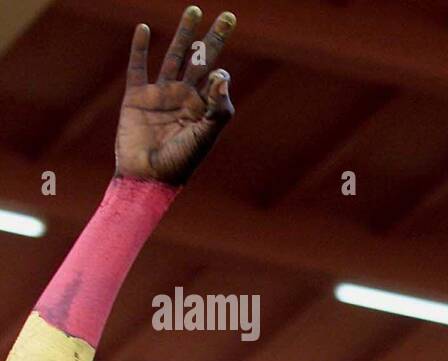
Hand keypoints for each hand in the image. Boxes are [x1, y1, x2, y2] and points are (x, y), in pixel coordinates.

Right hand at [116, 7, 235, 185]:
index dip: (219, 73)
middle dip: (213, 37)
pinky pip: (138, 67)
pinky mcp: (137, 96)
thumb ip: (218, 108)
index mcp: (204, 107)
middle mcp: (185, 96)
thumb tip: (221, 75)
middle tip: (228, 15)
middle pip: (201, 59)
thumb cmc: (181, 161)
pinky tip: (144, 28)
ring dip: (183, 34)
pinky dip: (139, 48)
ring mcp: (161, 94)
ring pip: (174, 56)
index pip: (217, 78)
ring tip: (193, 10)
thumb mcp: (206, 135)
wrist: (148, 176)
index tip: (215, 77)